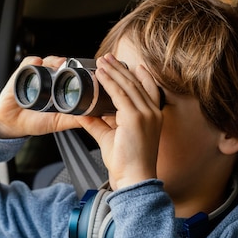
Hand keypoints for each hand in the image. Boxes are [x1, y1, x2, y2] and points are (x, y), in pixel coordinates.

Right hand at [0, 56, 81, 137]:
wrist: (12, 123)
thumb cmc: (35, 122)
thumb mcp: (58, 122)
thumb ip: (74, 120)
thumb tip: (93, 118)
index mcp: (59, 88)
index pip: (71, 75)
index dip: (77, 72)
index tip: (84, 71)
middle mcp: (49, 79)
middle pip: (61, 65)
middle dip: (66, 64)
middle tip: (71, 66)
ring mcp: (36, 75)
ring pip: (47, 61)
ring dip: (53, 60)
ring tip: (58, 63)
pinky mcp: (22, 73)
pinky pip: (28, 63)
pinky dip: (33, 62)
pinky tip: (38, 63)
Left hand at [78, 53, 163, 189]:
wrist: (134, 179)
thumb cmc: (127, 164)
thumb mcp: (111, 138)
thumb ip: (98, 124)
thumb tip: (83, 114)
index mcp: (154, 117)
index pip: (148, 88)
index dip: (139, 74)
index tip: (128, 64)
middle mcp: (153, 113)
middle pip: (136, 83)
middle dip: (120, 68)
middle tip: (108, 57)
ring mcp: (146, 114)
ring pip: (128, 85)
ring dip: (113, 71)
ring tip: (101, 61)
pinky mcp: (135, 118)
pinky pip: (119, 94)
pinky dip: (108, 82)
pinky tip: (100, 74)